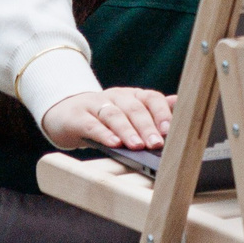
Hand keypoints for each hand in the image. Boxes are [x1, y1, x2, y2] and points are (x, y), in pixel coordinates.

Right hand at [43, 86, 173, 150]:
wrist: (64, 113)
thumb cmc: (103, 118)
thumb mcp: (128, 115)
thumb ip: (152, 113)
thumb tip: (179, 105)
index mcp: (132, 96)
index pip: (150, 99)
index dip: (162, 113)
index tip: (170, 130)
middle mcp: (115, 97)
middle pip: (134, 108)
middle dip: (147, 126)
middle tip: (156, 144)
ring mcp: (95, 105)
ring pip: (114, 115)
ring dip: (127, 131)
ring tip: (137, 146)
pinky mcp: (77, 117)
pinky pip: (92, 124)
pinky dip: (103, 134)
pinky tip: (113, 144)